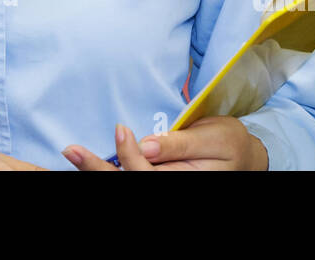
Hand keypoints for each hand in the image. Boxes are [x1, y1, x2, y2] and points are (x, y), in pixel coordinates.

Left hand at [61, 117, 267, 170]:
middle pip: (131, 182)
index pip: (148, 175)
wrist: (242, 157)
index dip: (130, 156)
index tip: (121, 129)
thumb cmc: (228, 143)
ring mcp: (164, 184)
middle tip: (72, 150)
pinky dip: (108, 171)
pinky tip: (88, 164)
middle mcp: (172, 186)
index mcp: (185, 179)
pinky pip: (129, 179)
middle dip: (98, 170)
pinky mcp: (157, 178)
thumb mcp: (212, 137)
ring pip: (125, 184)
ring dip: (96, 172)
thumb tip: (146, 145)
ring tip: (72, 154)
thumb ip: (180, 144)